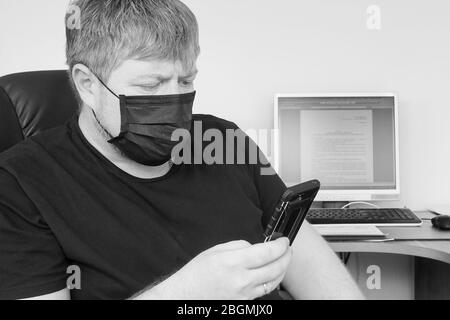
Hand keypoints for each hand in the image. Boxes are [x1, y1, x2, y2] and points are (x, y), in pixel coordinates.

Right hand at [150, 237, 292, 299]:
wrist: (185, 297)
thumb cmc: (196, 274)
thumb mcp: (215, 251)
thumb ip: (239, 246)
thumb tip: (256, 247)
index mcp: (233, 262)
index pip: (267, 253)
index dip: (280, 245)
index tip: (284, 241)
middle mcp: (241, 279)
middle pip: (275, 267)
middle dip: (287, 256)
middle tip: (288, 249)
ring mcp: (244, 294)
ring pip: (274, 281)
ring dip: (283, 269)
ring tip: (285, 260)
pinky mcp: (244, 302)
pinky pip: (264, 291)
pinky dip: (273, 280)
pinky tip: (273, 273)